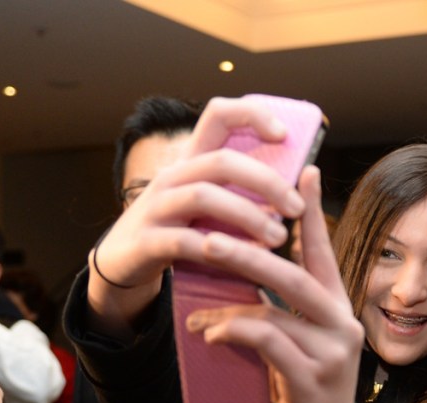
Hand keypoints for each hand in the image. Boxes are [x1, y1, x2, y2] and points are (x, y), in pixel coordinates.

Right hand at [87, 96, 307, 335]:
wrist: (123, 263)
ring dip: (248, 216)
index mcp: (192, 160)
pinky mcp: (146, 242)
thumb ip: (241, 189)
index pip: (218, 115)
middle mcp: (172, 176)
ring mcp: (155, 207)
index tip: (284, 134)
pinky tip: (244, 262)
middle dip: (266, 182)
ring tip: (278, 237)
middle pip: (222, 161)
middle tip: (296, 208)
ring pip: (204, 197)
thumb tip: (302, 177)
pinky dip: (218, 250)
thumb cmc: (181, 229)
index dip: (252, 114)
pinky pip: (185, 242)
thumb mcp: (208, 203)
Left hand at [185, 166, 369, 402]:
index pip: (323, 251)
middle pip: (296, 273)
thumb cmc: (306, 381)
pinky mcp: (313, 377)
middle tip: (210, 235)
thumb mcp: (299, 338)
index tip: (303, 170)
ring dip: (231, 298)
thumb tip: (237, 276)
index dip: (311, 211)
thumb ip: (281, 308)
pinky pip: (267, 342)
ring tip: (198, 296)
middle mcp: (342, 320)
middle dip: (251, 249)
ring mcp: (331, 349)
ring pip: (277, 307)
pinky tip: (209, 334)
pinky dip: (233, 332)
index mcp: (337, 304)